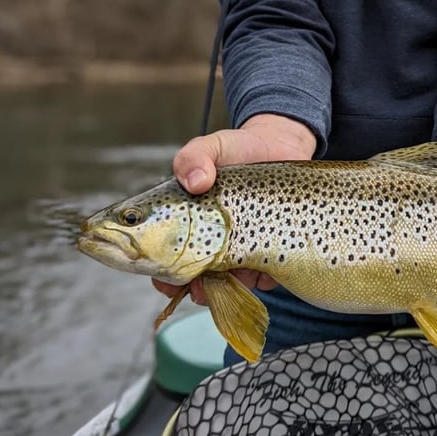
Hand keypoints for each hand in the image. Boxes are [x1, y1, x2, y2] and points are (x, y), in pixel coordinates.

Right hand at [151, 114, 315, 305]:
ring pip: (225, 283)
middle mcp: (207, 241)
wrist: (281, 147)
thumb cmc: (237, 149)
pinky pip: (262, 275)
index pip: (159, 254)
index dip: (155, 271)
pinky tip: (266, 268)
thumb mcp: (212, 146)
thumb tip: (195, 181)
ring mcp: (237, 249)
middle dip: (191, 288)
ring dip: (227, 288)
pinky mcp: (267, 251)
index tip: (161, 276)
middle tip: (197, 288)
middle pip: (189, 277)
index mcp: (183, 222)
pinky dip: (262, 277)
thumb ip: (194, 156)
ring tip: (235, 275)